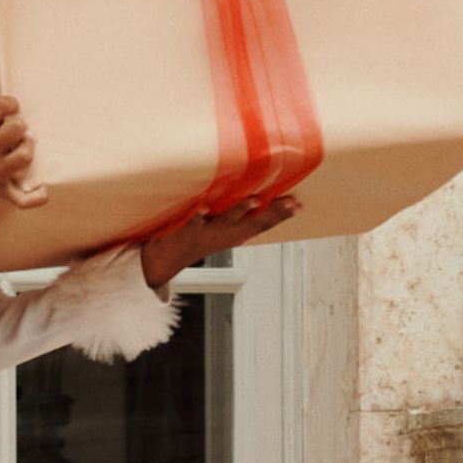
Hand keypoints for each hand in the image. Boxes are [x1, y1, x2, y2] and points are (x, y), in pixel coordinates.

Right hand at [0, 95, 49, 219]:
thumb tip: (15, 116)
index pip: (0, 107)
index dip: (10, 103)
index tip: (10, 107)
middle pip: (17, 129)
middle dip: (20, 125)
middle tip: (15, 130)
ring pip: (25, 156)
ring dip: (28, 148)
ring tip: (23, 147)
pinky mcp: (0, 192)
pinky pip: (25, 199)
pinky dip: (37, 195)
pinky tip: (40, 186)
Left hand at [139, 193, 299, 291]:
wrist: (162, 263)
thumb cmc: (195, 240)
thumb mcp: (221, 231)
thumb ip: (238, 216)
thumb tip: (258, 199)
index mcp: (234, 234)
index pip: (262, 223)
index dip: (281, 215)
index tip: (299, 205)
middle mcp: (224, 235)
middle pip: (252, 223)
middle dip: (272, 213)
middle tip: (290, 203)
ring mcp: (206, 234)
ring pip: (226, 222)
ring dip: (239, 211)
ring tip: (254, 200)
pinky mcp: (186, 232)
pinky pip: (192, 223)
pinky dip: (198, 217)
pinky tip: (203, 208)